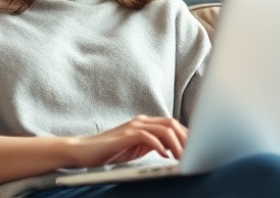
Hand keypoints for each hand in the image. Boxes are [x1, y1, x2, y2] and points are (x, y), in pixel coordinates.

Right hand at [66, 115, 187, 167]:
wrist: (83, 150)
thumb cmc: (109, 151)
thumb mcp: (135, 148)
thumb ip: (152, 145)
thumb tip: (172, 150)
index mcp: (144, 123)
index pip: (171, 124)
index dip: (186, 135)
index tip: (196, 148)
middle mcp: (140, 121)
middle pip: (171, 123)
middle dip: (186, 138)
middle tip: (195, 154)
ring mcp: (133, 127)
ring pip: (163, 129)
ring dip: (177, 144)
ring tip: (183, 157)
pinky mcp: (125, 136)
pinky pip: (148, 137)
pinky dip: (160, 146)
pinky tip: (165, 156)